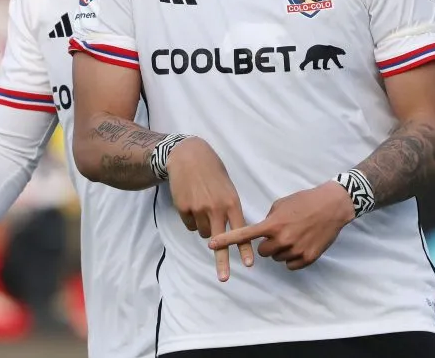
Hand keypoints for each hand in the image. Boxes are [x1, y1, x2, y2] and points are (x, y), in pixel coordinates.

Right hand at [166, 137, 254, 281]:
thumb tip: (229, 232)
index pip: (240, 230)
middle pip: (220, 240)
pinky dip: (192, 220)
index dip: (244, 248)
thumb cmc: (212, 172)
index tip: (249, 264)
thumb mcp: (228, 188)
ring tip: (203, 208)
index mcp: (231, 202)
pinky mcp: (184, 209)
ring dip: (205, 228)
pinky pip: (190, 225)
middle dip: (222, 261)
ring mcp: (199, 209)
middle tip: (224, 278)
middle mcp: (216, 208)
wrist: (189, 157)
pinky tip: (192, 204)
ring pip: (204, 233)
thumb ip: (230, 209)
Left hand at [208, 181, 354, 271]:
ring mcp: (296, 250)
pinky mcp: (307, 259)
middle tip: (279, 233)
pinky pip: (290, 265)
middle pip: (263, 252)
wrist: (332, 206)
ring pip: (277, 258)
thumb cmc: (305, 201)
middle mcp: (282, 239)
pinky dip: (292, 257)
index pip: (245, 234)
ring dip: (281, 250)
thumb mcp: (281, 204)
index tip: (211, 245)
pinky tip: (301, 244)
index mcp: (273, 224)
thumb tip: (261, 232)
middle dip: (267, 244)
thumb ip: (268, 219)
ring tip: (294, 235)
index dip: (227, 240)